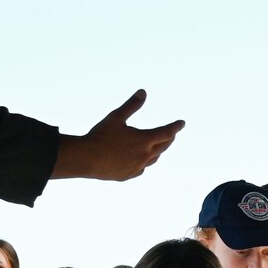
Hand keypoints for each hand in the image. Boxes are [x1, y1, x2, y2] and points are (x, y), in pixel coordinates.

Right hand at [53, 90, 182, 181]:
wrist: (85, 159)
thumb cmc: (100, 136)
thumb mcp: (116, 117)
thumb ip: (131, 105)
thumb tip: (143, 92)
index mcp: (144, 140)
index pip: (166, 132)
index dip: (175, 126)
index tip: (182, 123)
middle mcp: (145, 156)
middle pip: (163, 146)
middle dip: (169, 138)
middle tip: (172, 133)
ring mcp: (137, 167)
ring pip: (154, 159)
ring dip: (158, 151)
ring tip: (158, 146)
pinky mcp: (128, 175)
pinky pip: (141, 169)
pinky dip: (144, 162)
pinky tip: (141, 161)